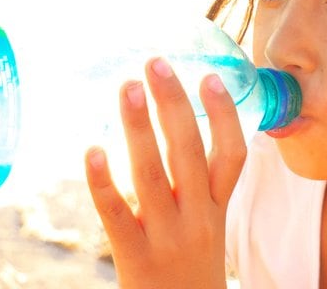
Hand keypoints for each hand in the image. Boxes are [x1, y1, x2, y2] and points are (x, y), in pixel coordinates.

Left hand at [85, 57, 246, 288]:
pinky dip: (102, 181)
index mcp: (219, 207)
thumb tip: (172, 125)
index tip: (211, 77)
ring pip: (151, 173)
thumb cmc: (192, 263)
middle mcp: (199, 217)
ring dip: (138, 127)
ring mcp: (167, 237)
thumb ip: (196, 182)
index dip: (225, 115)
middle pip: (190, 152)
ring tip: (127, 87)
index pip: (233, 155)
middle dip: (174, 104)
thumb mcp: (207, 222)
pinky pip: (116, 214)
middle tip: (156, 64)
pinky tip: (92, 149)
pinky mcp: (134, 256)